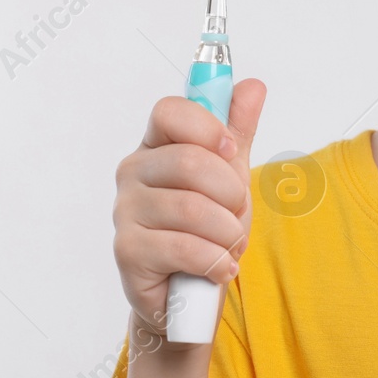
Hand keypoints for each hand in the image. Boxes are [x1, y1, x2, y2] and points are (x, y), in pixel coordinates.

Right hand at [112, 79, 267, 339]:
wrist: (189, 292)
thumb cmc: (206, 227)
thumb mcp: (230, 174)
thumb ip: (237, 130)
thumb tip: (252, 86)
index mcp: (156, 146)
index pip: (169, 111)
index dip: (207, 127)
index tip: (231, 150)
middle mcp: (133, 173)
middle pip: (189, 161)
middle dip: (231, 193)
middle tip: (237, 214)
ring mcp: (125, 212)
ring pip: (192, 209)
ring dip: (227, 232)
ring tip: (228, 245)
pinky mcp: (128, 252)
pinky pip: (184, 248)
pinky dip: (216, 260)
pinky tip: (220, 267)